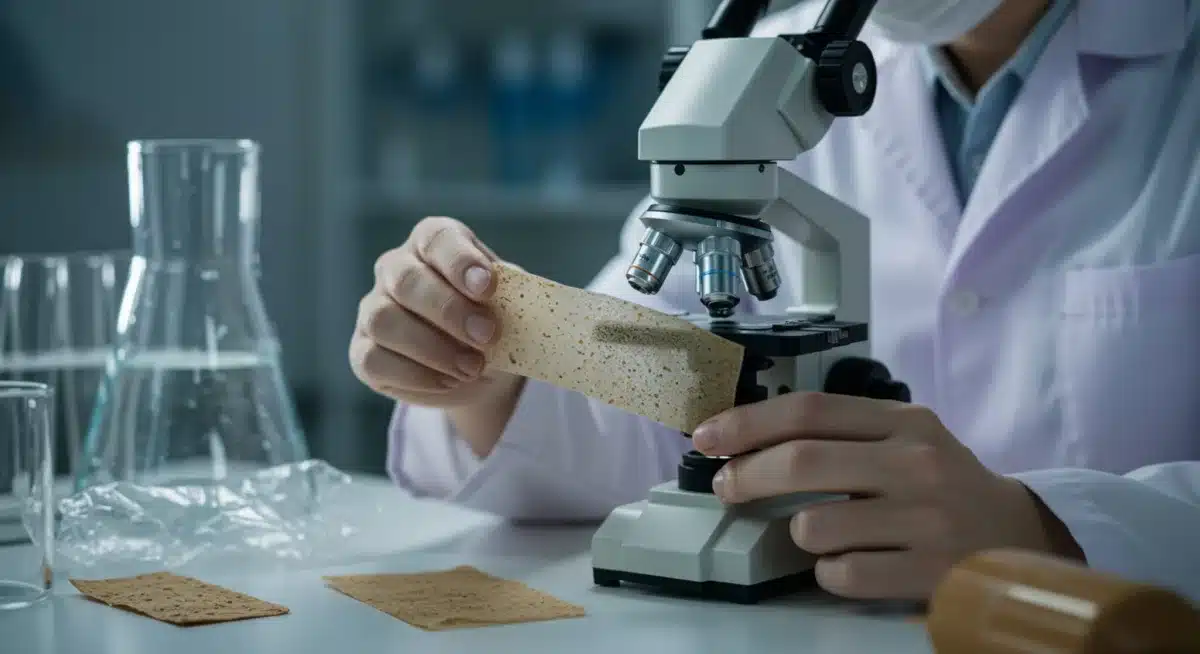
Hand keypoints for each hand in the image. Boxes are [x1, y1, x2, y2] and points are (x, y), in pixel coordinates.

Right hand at [350, 217, 518, 408]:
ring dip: (432, 348)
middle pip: (405, 279)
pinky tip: (449, 382)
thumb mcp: (511, 305)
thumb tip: (514, 304)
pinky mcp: (362, 351)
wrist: (482, 367)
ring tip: (473, 367)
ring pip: (383, 320)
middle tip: (487, 335)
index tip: (487, 287)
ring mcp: (373, 309)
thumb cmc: (495, 321)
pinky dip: (416, 375)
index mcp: (433, 244)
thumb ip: (509, 298)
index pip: (437, 238)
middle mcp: (396, 269)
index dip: (460, 261)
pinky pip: (373, 359)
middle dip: (449, 310)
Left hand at [690, 392, 1083, 600]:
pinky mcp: (929, 572)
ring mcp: (926, 519)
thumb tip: (749, 437)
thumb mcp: (907, 442)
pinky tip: (847, 565)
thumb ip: (843, 434)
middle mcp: (917, 463)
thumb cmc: (945, 487)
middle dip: (747, 474)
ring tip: (816, 534)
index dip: (749, 422)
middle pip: (802, 460)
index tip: (707, 436)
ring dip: (796, 533)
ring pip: (814, 525)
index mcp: (905, 422)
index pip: (810, 410)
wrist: (1023, 540)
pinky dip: (828, 574)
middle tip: (726, 487)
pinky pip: (842, 574)